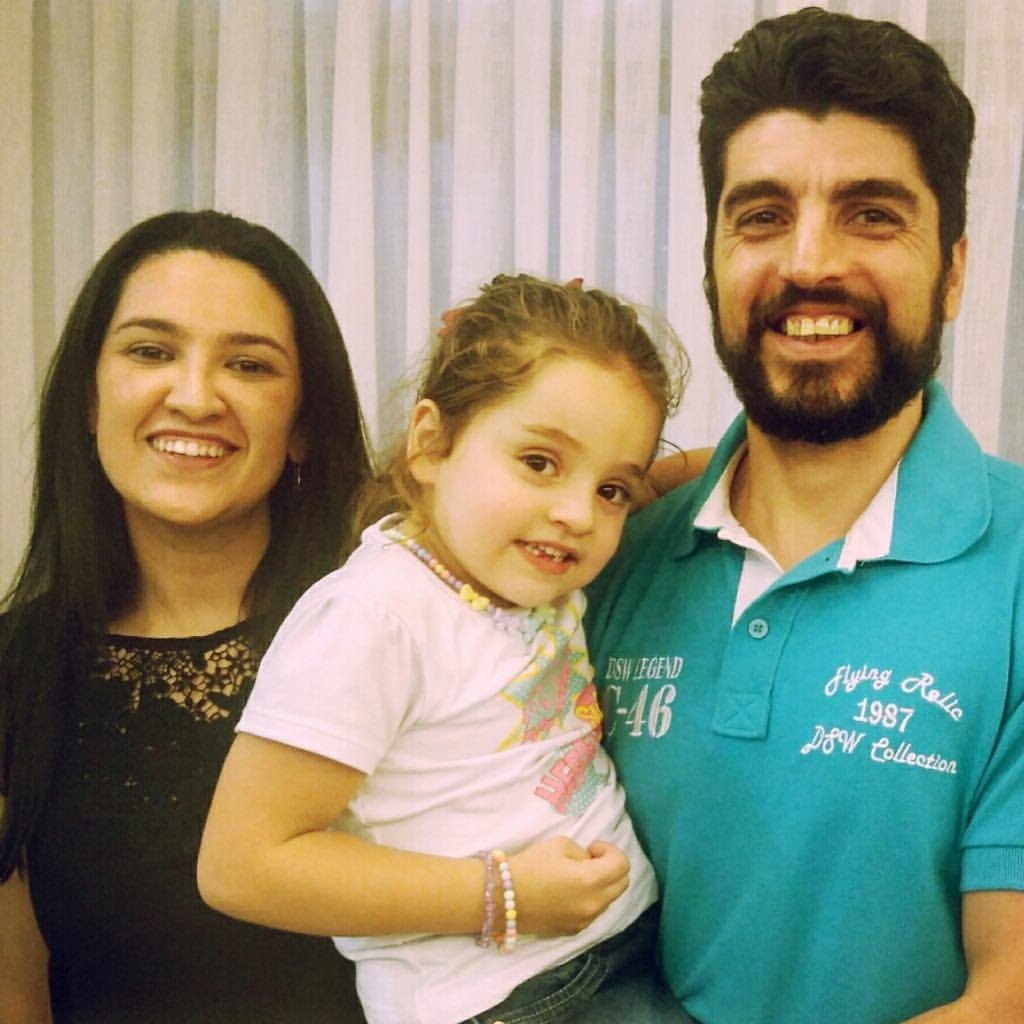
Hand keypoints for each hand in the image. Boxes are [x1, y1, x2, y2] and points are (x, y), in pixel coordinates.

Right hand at [508, 836, 629, 935]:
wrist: (502, 897)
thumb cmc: (530, 865)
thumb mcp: (560, 845)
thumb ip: (583, 853)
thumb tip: (591, 862)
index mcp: (590, 881)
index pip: (622, 864)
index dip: (609, 850)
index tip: (591, 847)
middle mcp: (593, 905)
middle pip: (622, 884)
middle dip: (611, 867)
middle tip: (590, 859)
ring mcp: (585, 921)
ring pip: (609, 900)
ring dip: (601, 884)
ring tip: (577, 876)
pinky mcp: (574, 931)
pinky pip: (593, 912)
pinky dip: (590, 899)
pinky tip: (569, 892)